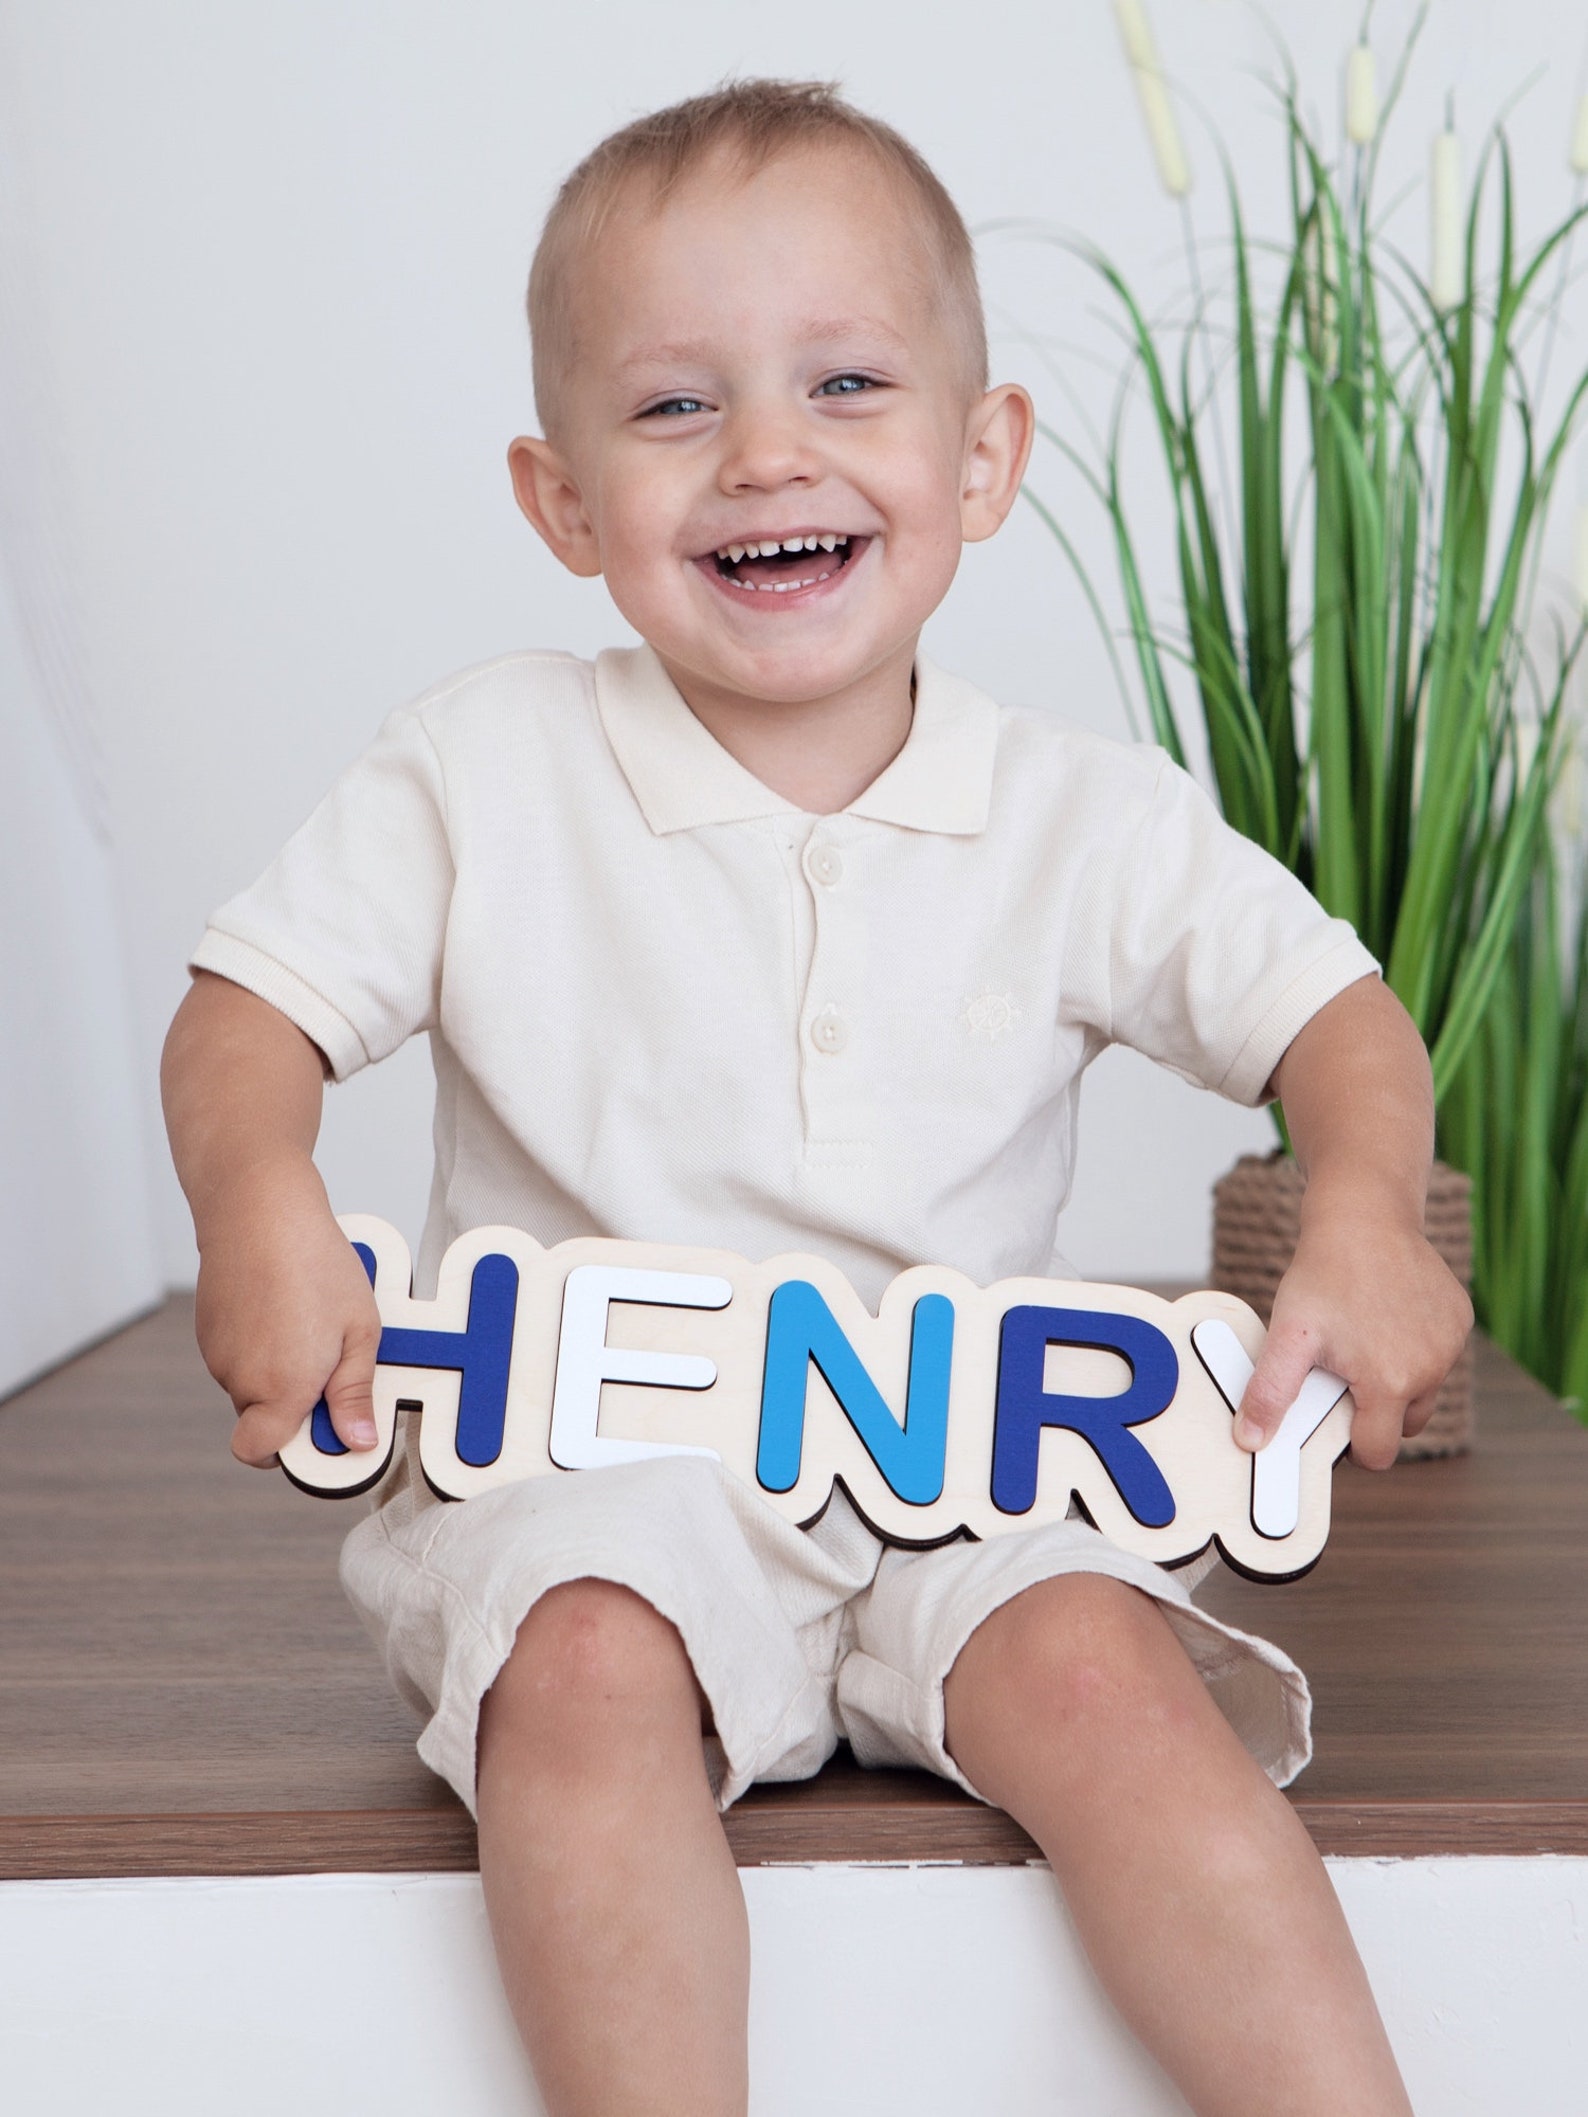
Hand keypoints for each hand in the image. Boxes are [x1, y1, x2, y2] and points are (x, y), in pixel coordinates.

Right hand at [193, 1158, 383, 1468]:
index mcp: (282, 1388)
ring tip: (306, 1320)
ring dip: (276, 1370)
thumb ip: (354, 1393)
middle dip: (293, 1403)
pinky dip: (258, 1345)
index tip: (322, 1429)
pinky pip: (236, 1356)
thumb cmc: (317, 1264)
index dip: (288, 1453)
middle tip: (328, 1357)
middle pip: (262, 1419)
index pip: (261, 1454)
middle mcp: (241, 1379)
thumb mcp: (359, 1330)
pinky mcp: (208, 1330)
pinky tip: (281, 1306)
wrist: (259, 1209)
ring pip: (249, 1386)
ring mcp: (218, 1354)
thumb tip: (358, 1443)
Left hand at [1234, 1191, 1472, 1470]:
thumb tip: (1250, 1440)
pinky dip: (1416, 1347)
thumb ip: (1270, 1392)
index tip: (1333, 1413)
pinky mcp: (1460, 1319)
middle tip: (1343, 1371)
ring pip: (1424, 1389)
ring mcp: (1450, 1344)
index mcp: (1391, 1384)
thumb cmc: (1323, 1275)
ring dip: (1397, 1379)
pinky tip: (1386, 1315)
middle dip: (1375, 1411)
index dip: (1352, 1444)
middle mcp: (1431, 1370)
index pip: (1379, 1453)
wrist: (1362, 1216)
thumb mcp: (1287, 1336)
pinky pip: (1439, 1354)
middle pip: (1404, 1425)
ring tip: (1362, 1340)